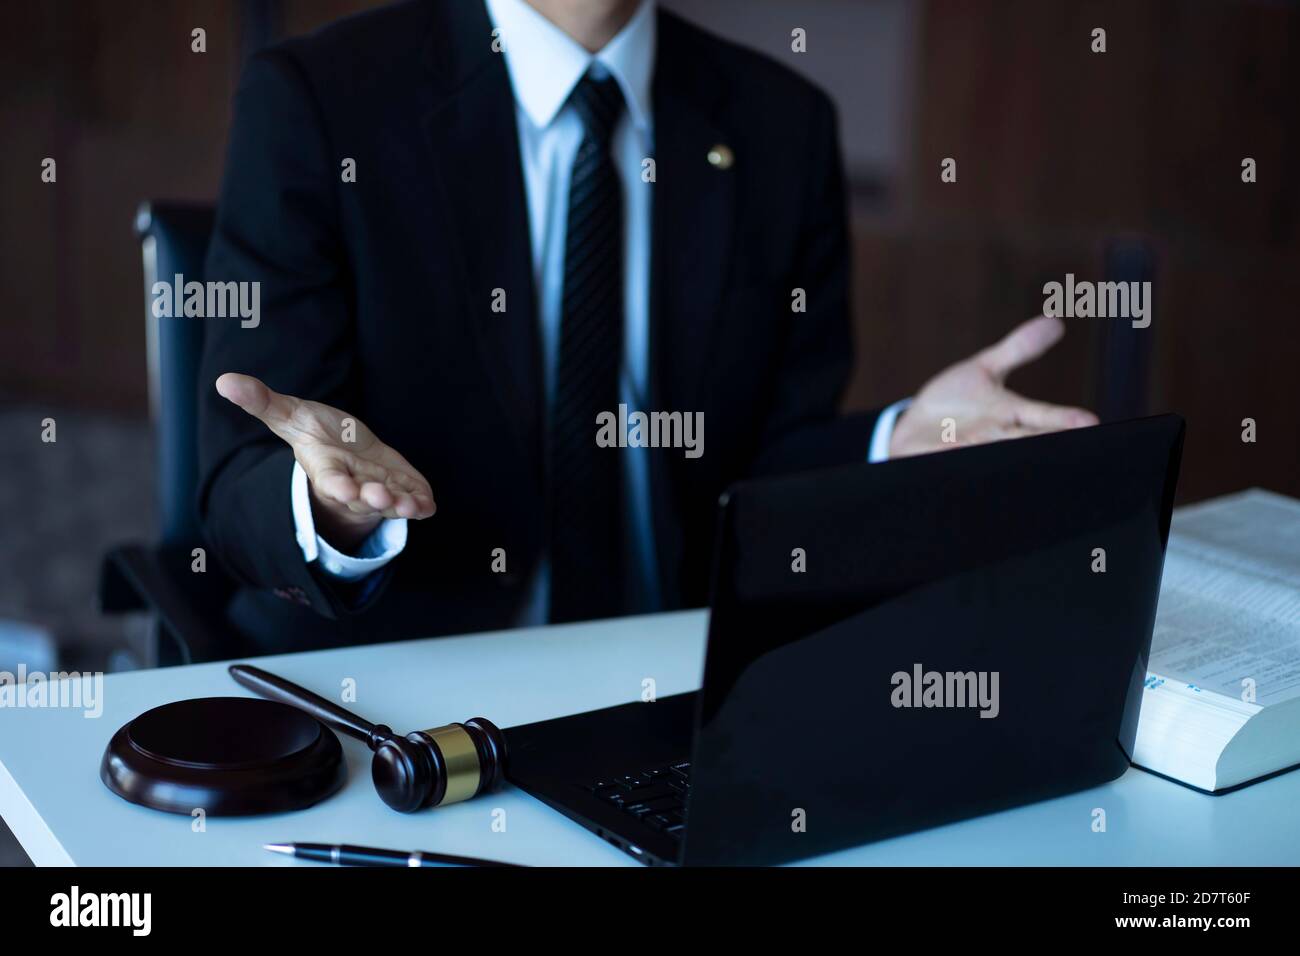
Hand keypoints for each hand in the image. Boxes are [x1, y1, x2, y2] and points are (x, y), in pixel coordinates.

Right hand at [215, 373, 434, 551]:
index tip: (345, 489)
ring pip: (391, 504)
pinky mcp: (402, 486)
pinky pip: (414, 499)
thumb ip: (263, 403)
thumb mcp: (290, 416)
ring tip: (412, 506)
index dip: (338, 487)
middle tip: (382, 499)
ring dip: (402, 506)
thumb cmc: (317, 434)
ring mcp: (379, 489)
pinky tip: (429, 504)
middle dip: (373, 500)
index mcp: (327, 470)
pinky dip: (422, 502)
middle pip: (363, 499)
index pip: (331, 481)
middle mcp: (354, 485)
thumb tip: (223, 380)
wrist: (346, 450)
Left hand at [888, 316, 1097, 457]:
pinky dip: (951, 453)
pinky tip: (953, 449)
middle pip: (1024, 438)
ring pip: (992, 449)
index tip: (1090, 421)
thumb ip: (1018, 349)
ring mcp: (967, 449)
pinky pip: (945, 457)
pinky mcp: (938, 457)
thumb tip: (1056, 322)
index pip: (1042, 417)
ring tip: (1008, 442)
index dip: (1063, 420)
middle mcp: (993, 435)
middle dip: (1042, 438)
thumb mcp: (985, 370)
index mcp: (1008, 415)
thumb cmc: (956, 402)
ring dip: (1003, 446)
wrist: (914, 428)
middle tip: (1067, 436)